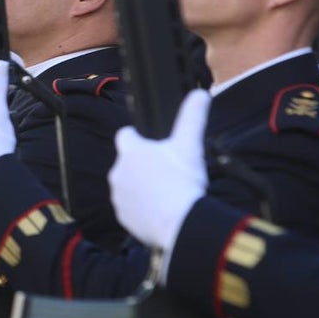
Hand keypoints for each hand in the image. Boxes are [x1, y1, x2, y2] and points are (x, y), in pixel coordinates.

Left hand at [109, 90, 210, 263]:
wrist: (179, 223)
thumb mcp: (189, 145)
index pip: (125, 135)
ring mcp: (118, 197)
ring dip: (142, 188)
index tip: (151, 143)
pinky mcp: (122, 218)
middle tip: (167, 173)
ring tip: (167, 194)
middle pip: (128, 163)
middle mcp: (117, 172)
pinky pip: (131, 209)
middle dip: (144, 166)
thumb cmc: (183, 181)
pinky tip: (162, 211)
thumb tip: (200, 94)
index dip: (137, 137)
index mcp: (130, 152)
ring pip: (129, 187)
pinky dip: (143, 209)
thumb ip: (192, 117)